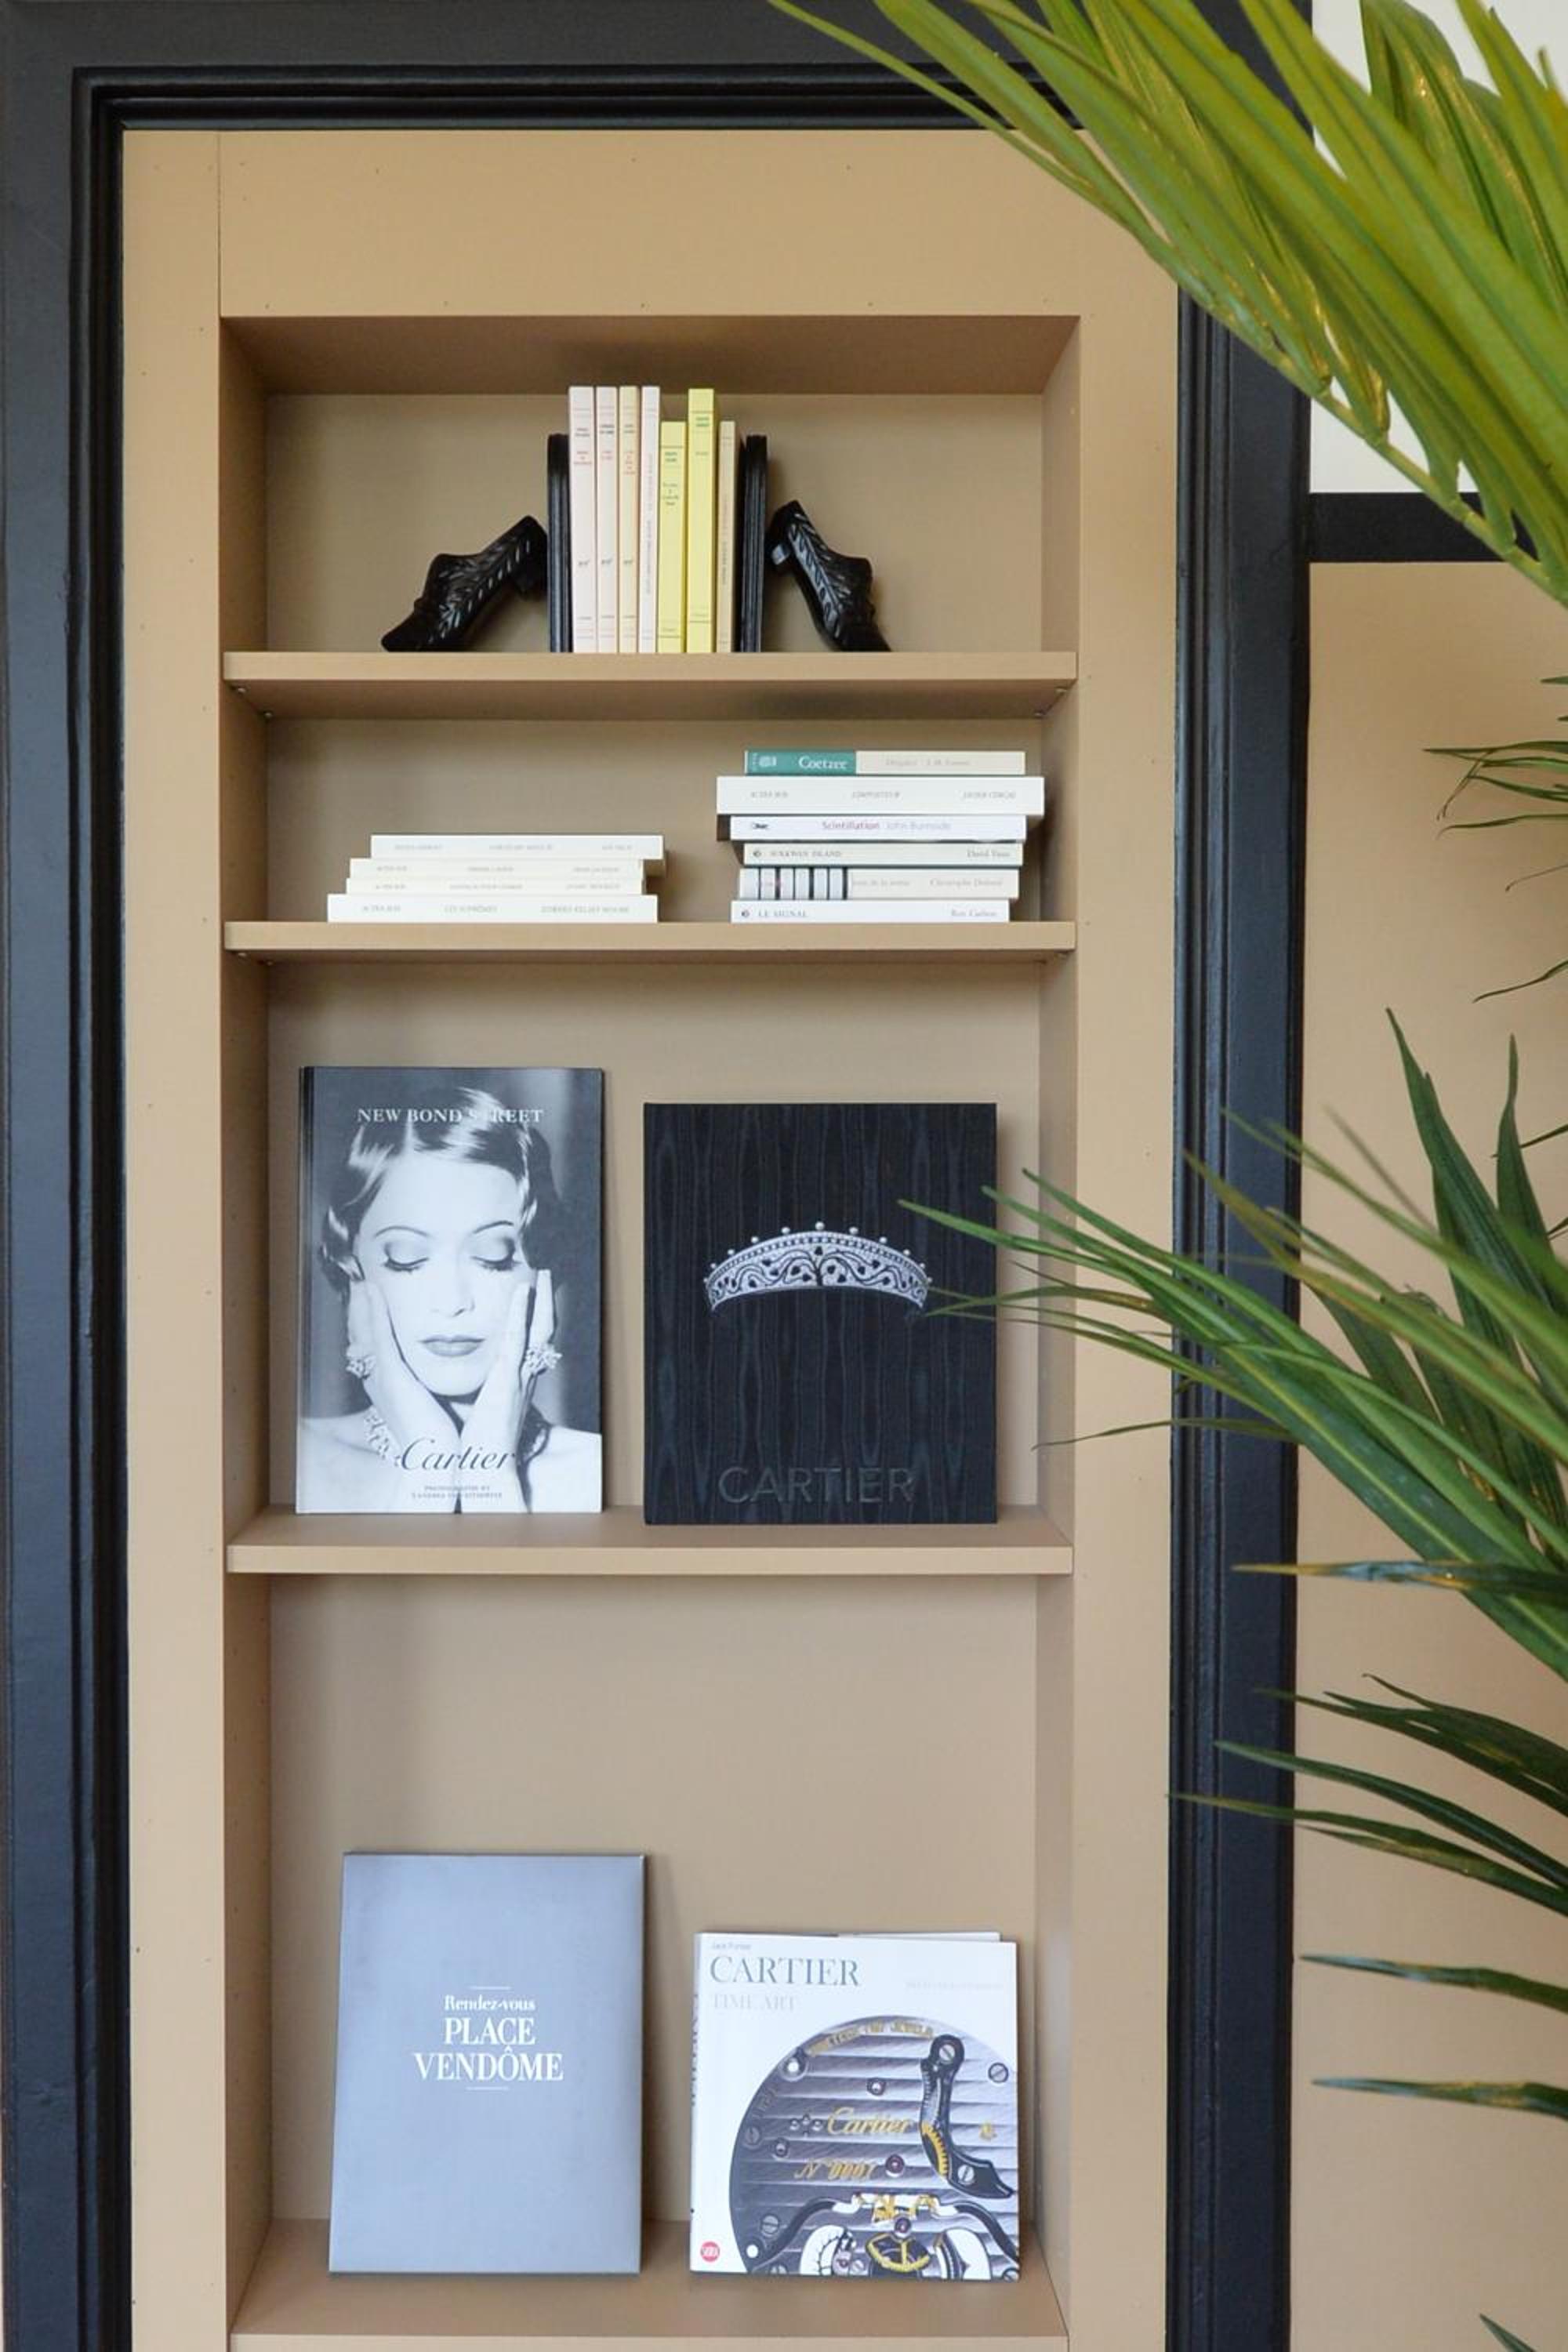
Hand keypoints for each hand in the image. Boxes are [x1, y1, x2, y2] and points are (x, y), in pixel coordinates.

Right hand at [346, 1275, 459, 1499]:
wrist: (438, 1458)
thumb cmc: (439, 1433)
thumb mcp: (430, 1400)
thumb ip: (427, 1382)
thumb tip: (434, 1370)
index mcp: (388, 1384)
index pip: (374, 1345)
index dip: (368, 1321)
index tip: (369, 1297)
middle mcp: (379, 1378)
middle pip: (364, 1336)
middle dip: (361, 1310)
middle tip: (359, 1282)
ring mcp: (382, 1376)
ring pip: (367, 1331)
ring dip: (362, 1304)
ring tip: (361, 1278)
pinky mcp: (390, 1376)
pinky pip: (379, 1337)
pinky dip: (372, 1313)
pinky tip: (369, 1291)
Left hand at [458, 1270, 560, 1509]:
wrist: (477, 1469)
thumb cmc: (472, 1444)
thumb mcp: (472, 1409)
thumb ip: (468, 1388)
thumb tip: (447, 1376)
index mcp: (513, 1384)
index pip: (528, 1345)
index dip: (533, 1320)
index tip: (531, 1296)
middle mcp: (522, 1377)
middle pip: (542, 1332)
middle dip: (544, 1303)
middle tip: (543, 1276)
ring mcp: (517, 1377)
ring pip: (538, 1330)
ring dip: (541, 1300)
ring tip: (541, 1274)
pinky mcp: (507, 1380)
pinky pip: (518, 1339)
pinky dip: (522, 1313)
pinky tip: (523, 1291)